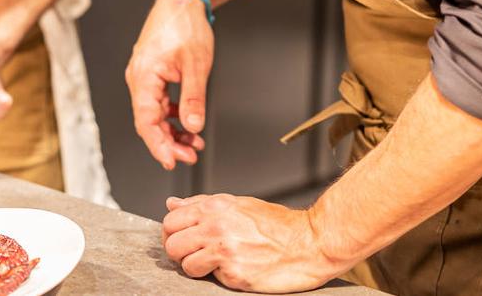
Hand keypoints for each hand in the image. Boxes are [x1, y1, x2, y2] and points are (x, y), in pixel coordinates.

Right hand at [125, 0, 211, 169]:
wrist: (182, 1)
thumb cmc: (185, 26)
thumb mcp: (196, 65)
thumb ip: (193, 99)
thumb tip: (192, 127)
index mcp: (144, 77)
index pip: (146, 121)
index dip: (159, 145)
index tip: (173, 160)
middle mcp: (138, 79)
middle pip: (148, 121)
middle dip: (169, 142)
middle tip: (191, 155)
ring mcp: (143, 76)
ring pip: (154, 113)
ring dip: (172, 130)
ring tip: (194, 143)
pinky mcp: (151, 74)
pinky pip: (158, 102)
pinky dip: (172, 115)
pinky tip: (187, 122)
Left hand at [162, 194, 344, 292]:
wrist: (310, 243)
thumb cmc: (277, 225)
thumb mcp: (237, 204)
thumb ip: (200, 204)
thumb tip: (172, 204)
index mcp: (214, 207)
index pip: (170, 221)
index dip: (172, 233)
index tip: (181, 239)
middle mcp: (215, 227)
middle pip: (171, 244)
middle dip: (179, 252)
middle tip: (193, 254)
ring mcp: (224, 251)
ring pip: (185, 264)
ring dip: (195, 267)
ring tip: (213, 264)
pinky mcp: (235, 274)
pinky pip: (209, 278)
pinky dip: (218, 276)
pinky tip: (234, 269)